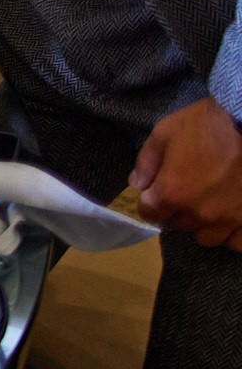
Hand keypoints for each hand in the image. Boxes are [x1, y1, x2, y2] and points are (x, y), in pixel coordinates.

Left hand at [129, 98, 241, 247]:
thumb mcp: (164, 133)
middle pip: (177, 224)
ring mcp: (227, 220)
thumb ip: (146, 162)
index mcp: (172, 194)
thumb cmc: (205, 125)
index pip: (150, 214)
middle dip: (175, 210)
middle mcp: (198, 214)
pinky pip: (236, 242)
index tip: (156, 192)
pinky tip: (229, 217)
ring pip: (206, 237)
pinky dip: (230, 234)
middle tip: (185, 191)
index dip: (150, 202)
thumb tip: (137, 184)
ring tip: (208, 204)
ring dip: (202, 224)